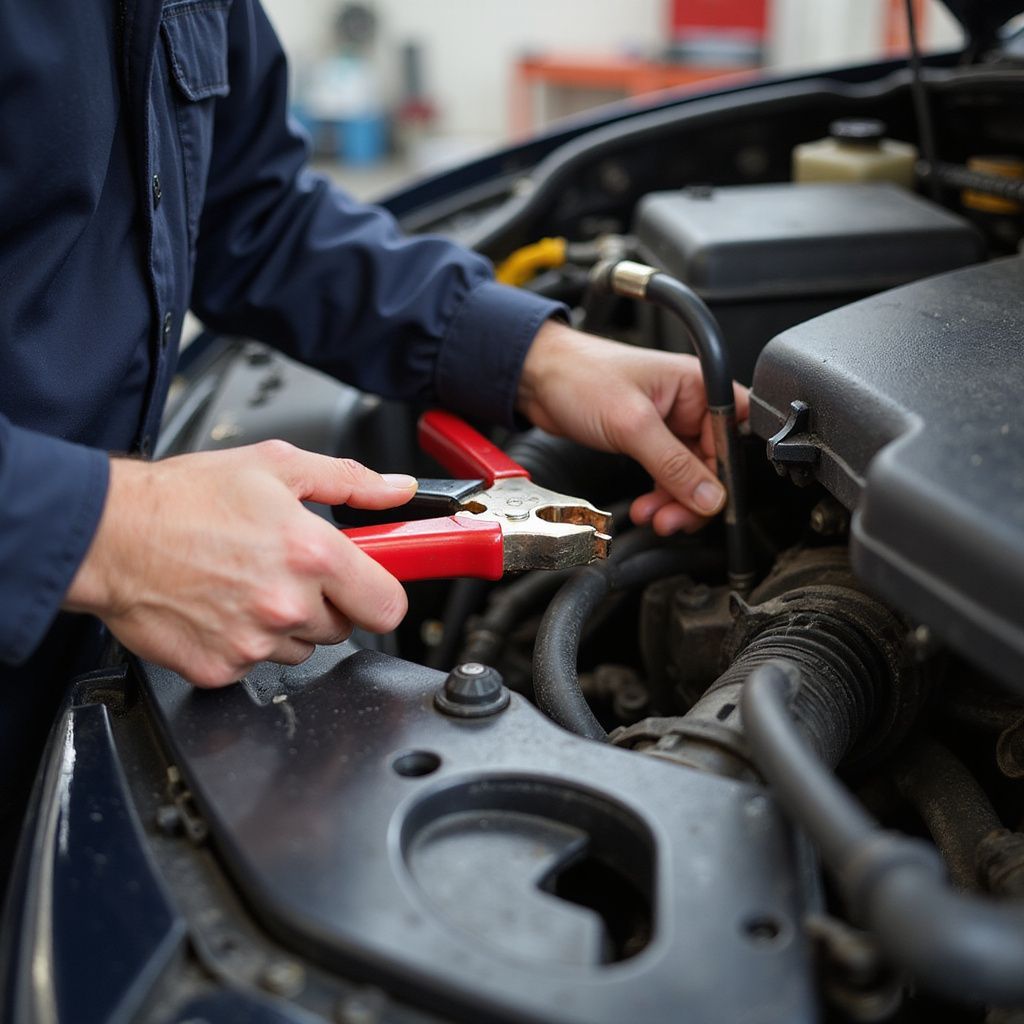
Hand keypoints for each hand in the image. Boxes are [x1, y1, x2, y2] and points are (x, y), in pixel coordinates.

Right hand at [64, 442, 416, 686]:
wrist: (109, 535)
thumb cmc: (184, 499)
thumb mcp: (276, 467)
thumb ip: (349, 481)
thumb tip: (396, 491)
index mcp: (312, 554)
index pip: (388, 605)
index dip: (380, 594)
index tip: (368, 586)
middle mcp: (288, 604)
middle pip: (344, 628)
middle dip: (327, 602)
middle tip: (289, 571)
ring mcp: (253, 643)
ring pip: (301, 649)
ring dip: (286, 624)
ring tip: (247, 584)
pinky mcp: (221, 669)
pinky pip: (256, 665)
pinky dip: (244, 643)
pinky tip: (221, 607)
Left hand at [516, 320, 748, 534]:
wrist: (536, 378)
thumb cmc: (580, 374)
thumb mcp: (631, 424)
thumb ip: (673, 464)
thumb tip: (710, 496)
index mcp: (698, 384)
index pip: (733, 435)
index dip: (726, 471)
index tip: (711, 499)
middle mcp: (688, 403)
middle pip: (713, 463)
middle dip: (694, 496)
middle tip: (674, 518)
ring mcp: (668, 424)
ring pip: (689, 476)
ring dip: (674, 502)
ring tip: (654, 517)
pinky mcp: (646, 440)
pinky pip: (666, 476)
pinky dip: (659, 496)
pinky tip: (647, 508)